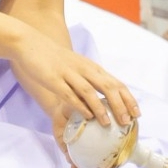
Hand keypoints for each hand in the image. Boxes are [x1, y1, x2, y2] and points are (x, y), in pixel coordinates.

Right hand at [11, 28, 139, 167]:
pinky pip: (69, 94)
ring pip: (90, 91)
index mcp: (92, 68)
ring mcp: (69, 74)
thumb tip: (104, 101)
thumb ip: (89, 80)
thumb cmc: (55, 59)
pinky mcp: (54, 79)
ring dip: (101, 108)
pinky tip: (86, 116)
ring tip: (108, 123)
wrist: (30, 43)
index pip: (116, 83)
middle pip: (108, 87)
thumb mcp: (77, 67)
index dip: (128, 99)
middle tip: (127, 122)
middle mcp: (84, 69)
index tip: (138, 113)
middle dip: (120, 105)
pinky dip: (79, 106)